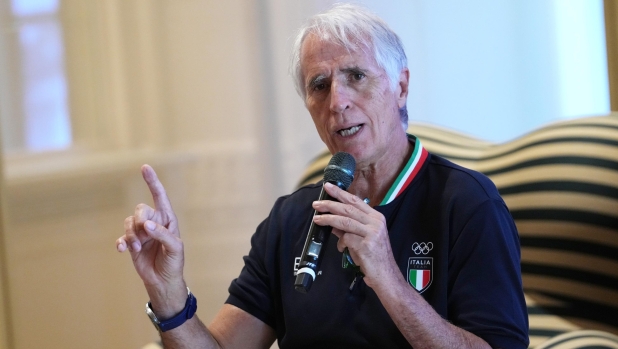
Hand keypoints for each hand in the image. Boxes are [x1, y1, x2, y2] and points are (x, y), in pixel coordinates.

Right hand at [116, 165, 186, 314]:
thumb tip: (146, 225)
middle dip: (139, 222)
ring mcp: (142, 232)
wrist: (163, 280)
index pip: (160, 196)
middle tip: (144, 236)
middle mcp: (154, 222)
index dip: (152, 182)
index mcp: (168, 219)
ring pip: (129, 223)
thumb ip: (162, 234)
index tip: (145, 167)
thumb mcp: (175, 248)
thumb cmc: (174, 262)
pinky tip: (122, 250)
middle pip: (140, 210)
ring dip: (131, 235)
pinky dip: (121, 242)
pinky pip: (122, 237)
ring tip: (136, 249)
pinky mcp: (132, 243)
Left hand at [312, 182, 400, 288]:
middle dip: (330, 204)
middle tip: (317, 204)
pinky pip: (346, 239)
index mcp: (376, 218)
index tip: (328, 187)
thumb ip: (348, 228)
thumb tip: (332, 222)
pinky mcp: (366, 244)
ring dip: (328, 219)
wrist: (386, 275)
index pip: (356, 201)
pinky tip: (342, 249)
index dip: (340, 193)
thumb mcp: (363, 238)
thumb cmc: (374, 257)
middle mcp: (376, 222)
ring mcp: (372, 233)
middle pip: (348, 208)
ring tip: (317, 219)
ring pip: (345, 221)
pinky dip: (341, 243)